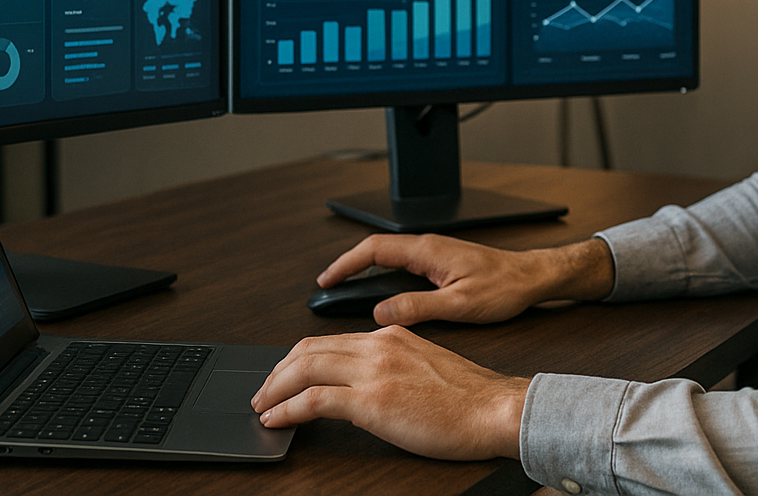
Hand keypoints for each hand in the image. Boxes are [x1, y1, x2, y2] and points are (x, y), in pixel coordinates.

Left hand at [251, 325, 527, 460]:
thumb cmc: (471, 398)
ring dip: (275, 388)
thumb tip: (367, 383)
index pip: (330, 340)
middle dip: (278, 371)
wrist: (495, 409)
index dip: (299, 359)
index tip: (286, 375)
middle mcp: (379, 345)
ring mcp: (374, 371)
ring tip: (262, 406)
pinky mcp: (372, 401)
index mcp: (392, 336)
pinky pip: (314, 400)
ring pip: (305, 368)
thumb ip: (396, 365)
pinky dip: (287, 409)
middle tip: (263, 391)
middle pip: (309, 349)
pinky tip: (277, 420)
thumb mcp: (427, 366)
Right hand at [317, 233, 613, 326]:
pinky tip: (379, 294)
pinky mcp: (441, 264)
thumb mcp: (459, 305)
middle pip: (375, 251)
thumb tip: (381, 313)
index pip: (373, 250)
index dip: (345, 264)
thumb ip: (418, 307)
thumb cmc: (504, 287)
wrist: (532, 278)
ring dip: (364, 271)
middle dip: (347, 267)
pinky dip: (382, 276)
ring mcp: (434, 254)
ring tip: (345, 291)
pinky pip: (402, 265)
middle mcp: (427, 247)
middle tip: (327, 288)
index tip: (326, 280)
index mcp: (427, 251)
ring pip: (388, 258)